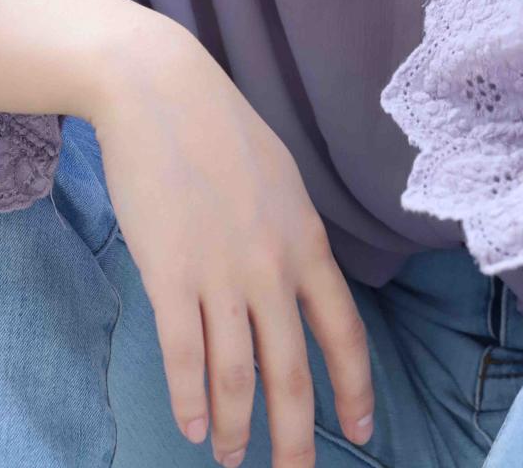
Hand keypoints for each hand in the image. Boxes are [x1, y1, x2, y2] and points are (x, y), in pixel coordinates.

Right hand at [87, 22, 374, 465]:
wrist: (160, 90)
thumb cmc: (218, 130)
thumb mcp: (279, 180)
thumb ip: (291, 236)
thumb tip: (298, 285)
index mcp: (305, 240)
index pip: (345, 331)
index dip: (355, 389)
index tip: (362, 431)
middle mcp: (271, 265)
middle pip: (292, 371)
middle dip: (296, 436)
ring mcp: (220, 272)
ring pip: (237, 374)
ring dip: (238, 429)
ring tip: (234, 460)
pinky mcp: (169, 274)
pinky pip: (184, 354)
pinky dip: (191, 399)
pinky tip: (194, 426)